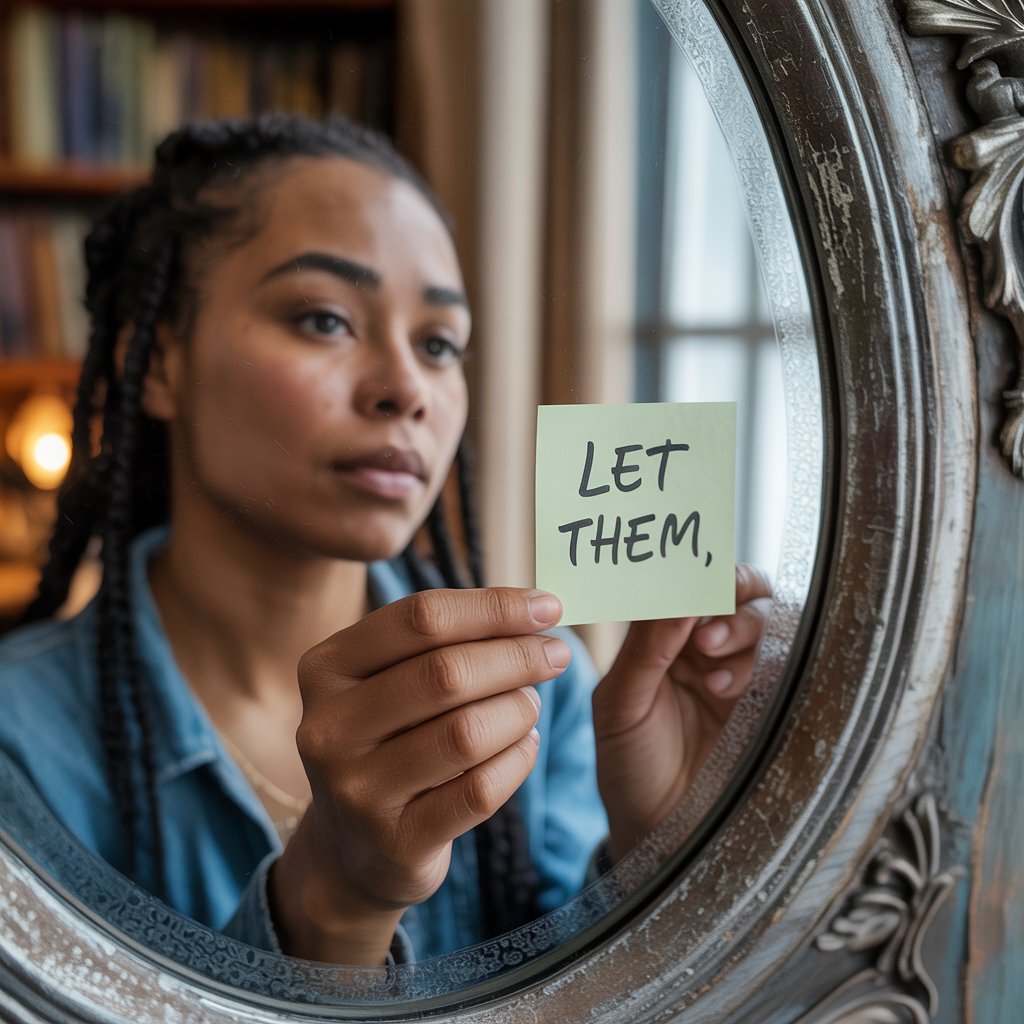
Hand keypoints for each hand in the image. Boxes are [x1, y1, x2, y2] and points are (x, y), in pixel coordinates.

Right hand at [268, 587, 569, 964]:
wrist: (356, 848)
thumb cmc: (391, 739)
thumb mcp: (393, 681)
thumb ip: (446, 641)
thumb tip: (536, 609)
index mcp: (326, 667)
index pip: (419, 618)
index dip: (493, 608)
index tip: (548, 606)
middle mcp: (328, 727)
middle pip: (445, 673)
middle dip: (516, 657)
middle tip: (556, 655)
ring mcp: (356, 791)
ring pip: (466, 734)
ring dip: (518, 710)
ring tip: (531, 704)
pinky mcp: (394, 843)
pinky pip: (480, 791)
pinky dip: (517, 761)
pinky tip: (525, 746)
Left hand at [592, 565, 771, 861]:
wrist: (659, 831)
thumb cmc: (630, 764)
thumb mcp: (620, 705)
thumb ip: (644, 649)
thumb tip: (674, 600)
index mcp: (666, 638)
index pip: (690, 587)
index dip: (696, 578)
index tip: (693, 583)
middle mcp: (708, 647)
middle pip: (740, 595)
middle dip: (729, 604)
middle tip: (706, 637)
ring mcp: (745, 673)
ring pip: (767, 623)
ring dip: (745, 635)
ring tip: (713, 678)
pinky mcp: (774, 703)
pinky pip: (789, 665)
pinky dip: (767, 665)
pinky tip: (730, 692)